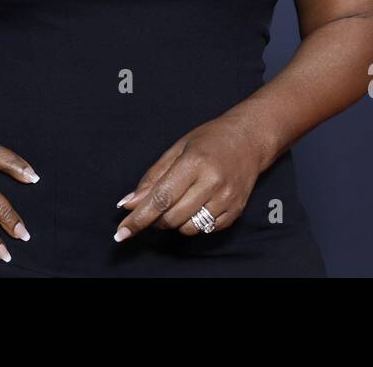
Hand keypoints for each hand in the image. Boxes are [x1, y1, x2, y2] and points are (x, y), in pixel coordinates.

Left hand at [113, 113, 265, 240]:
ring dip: (174, 222)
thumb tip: (128, 203)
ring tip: (178, 202)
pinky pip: (205, 230)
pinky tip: (196, 205)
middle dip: (155, 219)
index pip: (161, 198)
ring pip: (188, 228)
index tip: (122, 232)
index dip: (138, 218)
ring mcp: (227, 198)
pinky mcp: (236, 211)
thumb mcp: (177, 149)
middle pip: (172, 217)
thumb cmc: (210, 140)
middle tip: (153, 207)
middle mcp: (213, 182)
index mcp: (195, 162)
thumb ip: (152, 177)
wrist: (250, 139)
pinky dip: (193, 223)